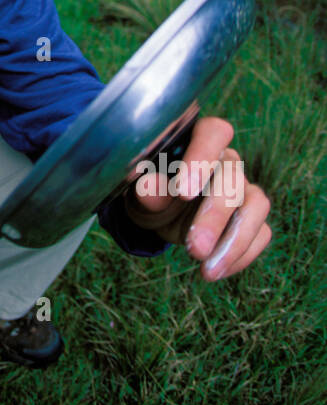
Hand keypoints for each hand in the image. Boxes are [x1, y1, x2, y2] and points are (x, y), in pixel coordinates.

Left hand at [128, 116, 272, 280]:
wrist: (163, 214)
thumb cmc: (154, 192)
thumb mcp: (143, 193)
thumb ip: (147, 189)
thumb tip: (147, 185)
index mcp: (199, 139)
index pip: (213, 133)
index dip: (202, 158)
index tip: (183, 192)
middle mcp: (227, 160)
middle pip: (233, 178)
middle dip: (215, 216)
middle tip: (195, 248)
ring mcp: (245, 188)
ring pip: (256, 205)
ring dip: (235, 241)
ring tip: (208, 269)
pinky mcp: (253, 218)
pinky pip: (262, 233)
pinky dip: (240, 256)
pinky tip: (213, 270)